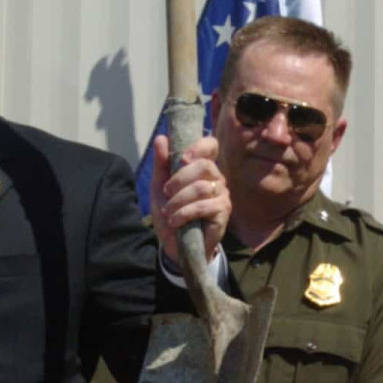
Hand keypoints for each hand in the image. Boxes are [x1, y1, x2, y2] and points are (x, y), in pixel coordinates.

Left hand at [152, 134, 228, 267]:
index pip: (210, 145)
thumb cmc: (170, 213)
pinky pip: (205, 206)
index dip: (198, 147)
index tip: (182, 158)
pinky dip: (185, 213)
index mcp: (202, 168)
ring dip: (179, 201)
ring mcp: (222, 195)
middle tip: (167, 192)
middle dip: (180, 179)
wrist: (174, 244)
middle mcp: (216, 178)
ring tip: (168, 212)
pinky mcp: (223, 212)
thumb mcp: (159, 187)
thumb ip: (161, 163)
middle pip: (205, 165)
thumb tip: (161, 138)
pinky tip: (176, 221)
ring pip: (202, 188)